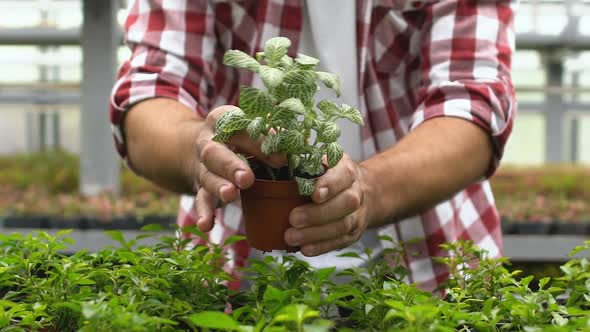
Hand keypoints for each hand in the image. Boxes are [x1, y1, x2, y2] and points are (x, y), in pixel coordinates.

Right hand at [193, 106, 282, 231]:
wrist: (209, 147)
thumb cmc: (242, 137)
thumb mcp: (253, 130)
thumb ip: (271, 138)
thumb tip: (295, 147)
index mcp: (223, 121)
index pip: (238, 127)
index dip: (258, 142)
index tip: (281, 158)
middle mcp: (208, 142)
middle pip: (214, 152)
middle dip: (230, 166)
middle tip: (246, 179)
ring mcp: (203, 166)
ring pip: (207, 176)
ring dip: (218, 186)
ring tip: (230, 195)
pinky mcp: (200, 187)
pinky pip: (200, 199)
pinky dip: (204, 212)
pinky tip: (207, 225)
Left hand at [284, 154, 372, 255]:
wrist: (361, 191)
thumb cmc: (328, 175)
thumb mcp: (320, 162)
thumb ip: (303, 162)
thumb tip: (275, 160)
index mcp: (346, 169)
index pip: (344, 174)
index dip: (330, 184)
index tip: (314, 194)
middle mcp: (356, 191)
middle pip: (345, 203)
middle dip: (318, 213)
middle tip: (293, 218)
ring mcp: (357, 214)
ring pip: (342, 225)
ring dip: (315, 233)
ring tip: (291, 237)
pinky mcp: (352, 233)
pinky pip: (339, 242)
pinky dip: (321, 247)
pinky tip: (304, 249)